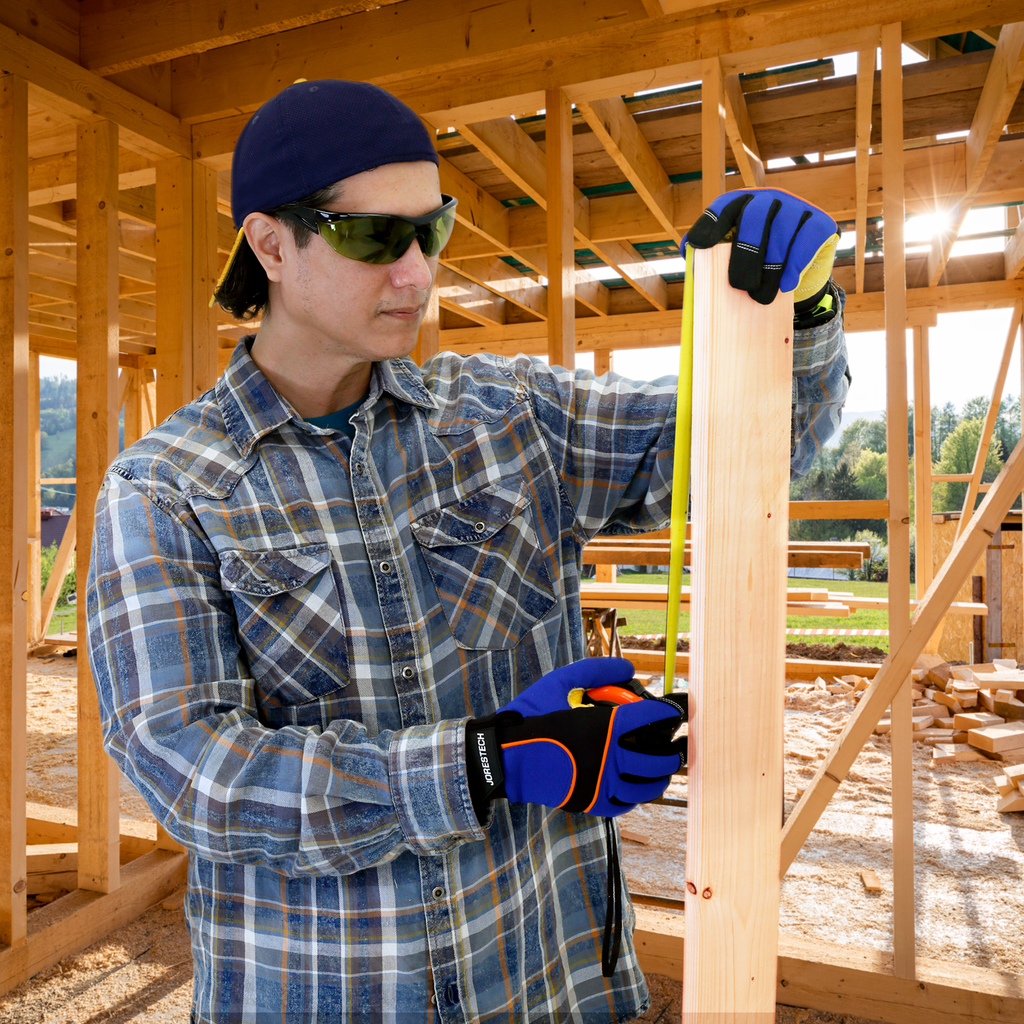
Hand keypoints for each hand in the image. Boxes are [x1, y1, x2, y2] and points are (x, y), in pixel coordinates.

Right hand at [467, 659, 685, 818]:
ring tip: (663, 772)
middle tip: (677, 750)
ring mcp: (599, 783)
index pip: (647, 718)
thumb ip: (597, 670)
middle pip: (654, 760)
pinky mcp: (590, 802)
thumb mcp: (560, 682)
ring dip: (658, 779)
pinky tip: (637, 789)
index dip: (666, 714)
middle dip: (671, 754)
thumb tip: (629, 668)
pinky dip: (635, 797)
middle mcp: (605, 757)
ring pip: (643, 787)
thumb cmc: (532, 716)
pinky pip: (624, 804)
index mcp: (601, 726)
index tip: (675, 714)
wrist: (506, 757)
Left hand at [683, 187, 837, 305]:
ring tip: (761, 296)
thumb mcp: (735, 257)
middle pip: (754, 217)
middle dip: (745, 253)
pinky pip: (807, 241)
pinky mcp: (820, 222)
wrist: (802, 265)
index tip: (698, 245)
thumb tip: (689, 260)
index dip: (710, 224)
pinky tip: (786, 285)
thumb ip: (712, 257)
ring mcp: (797, 207)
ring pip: (782, 232)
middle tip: (739, 285)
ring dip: (771, 268)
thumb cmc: (759, 263)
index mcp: (743, 204)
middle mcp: (770, 198)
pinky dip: (795, 265)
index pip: (724, 207)